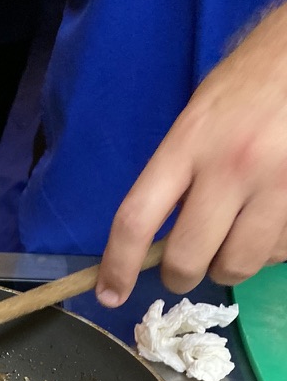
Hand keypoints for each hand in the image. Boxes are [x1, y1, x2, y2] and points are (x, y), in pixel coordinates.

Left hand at [96, 2, 286, 306]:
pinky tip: (269, 220)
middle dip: (181, 274)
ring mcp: (276, 185)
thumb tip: (153, 240)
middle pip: (188, 259)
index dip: (118, 266)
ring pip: (236, 267)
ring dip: (228, 264)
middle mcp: (231, 167)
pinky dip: (268, 249)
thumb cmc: (249, 85)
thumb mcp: (198, 119)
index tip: (110, 295)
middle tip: (186, 264)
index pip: (137, 219)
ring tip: (235, 234)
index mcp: (190, 142)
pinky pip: (278, 253)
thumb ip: (175, 175)